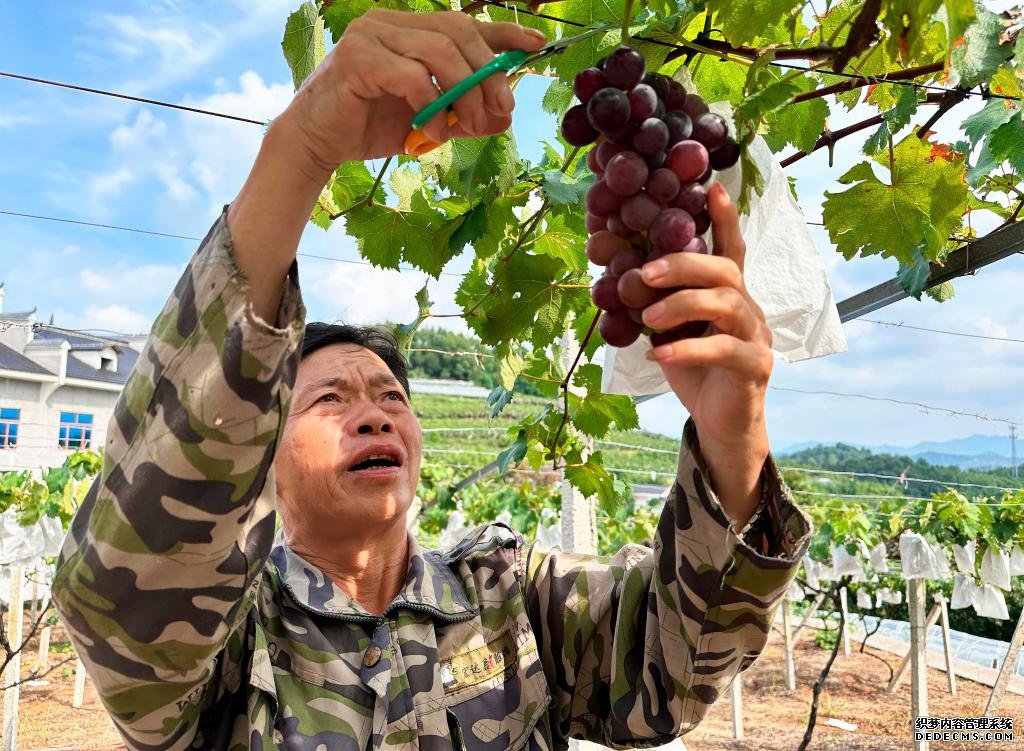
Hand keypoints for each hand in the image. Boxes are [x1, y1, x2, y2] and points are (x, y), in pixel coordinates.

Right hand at [279, 9, 546, 174]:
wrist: (318, 143)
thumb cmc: (369, 126)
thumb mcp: (429, 121)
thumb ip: (464, 115)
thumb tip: (504, 116)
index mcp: (408, 29)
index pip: (464, 23)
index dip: (503, 33)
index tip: (536, 45)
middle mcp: (389, 23)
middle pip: (457, 32)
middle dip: (487, 73)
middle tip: (501, 109)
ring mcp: (371, 35)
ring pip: (438, 51)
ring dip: (464, 92)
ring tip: (467, 126)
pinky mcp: (356, 59)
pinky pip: (411, 77)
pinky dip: (431, 106)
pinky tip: (433, 132)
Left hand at [639, 183, 771, 515]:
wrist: (718, 422)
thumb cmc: (692, 368)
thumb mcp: (665, 329)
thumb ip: (648, 299)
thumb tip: (608, 262)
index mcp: (727, 292)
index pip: (729, 248)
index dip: (723, 218)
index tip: (711, 186)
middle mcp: (747, 307)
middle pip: (725, 269)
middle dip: (683, 264)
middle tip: (644, 273)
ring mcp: (756, 336)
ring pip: (728, 304)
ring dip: (682, 304)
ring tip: (648, 318)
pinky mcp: (755, 367)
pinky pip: (724, 350)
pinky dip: (688, 350)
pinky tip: (658, 354)